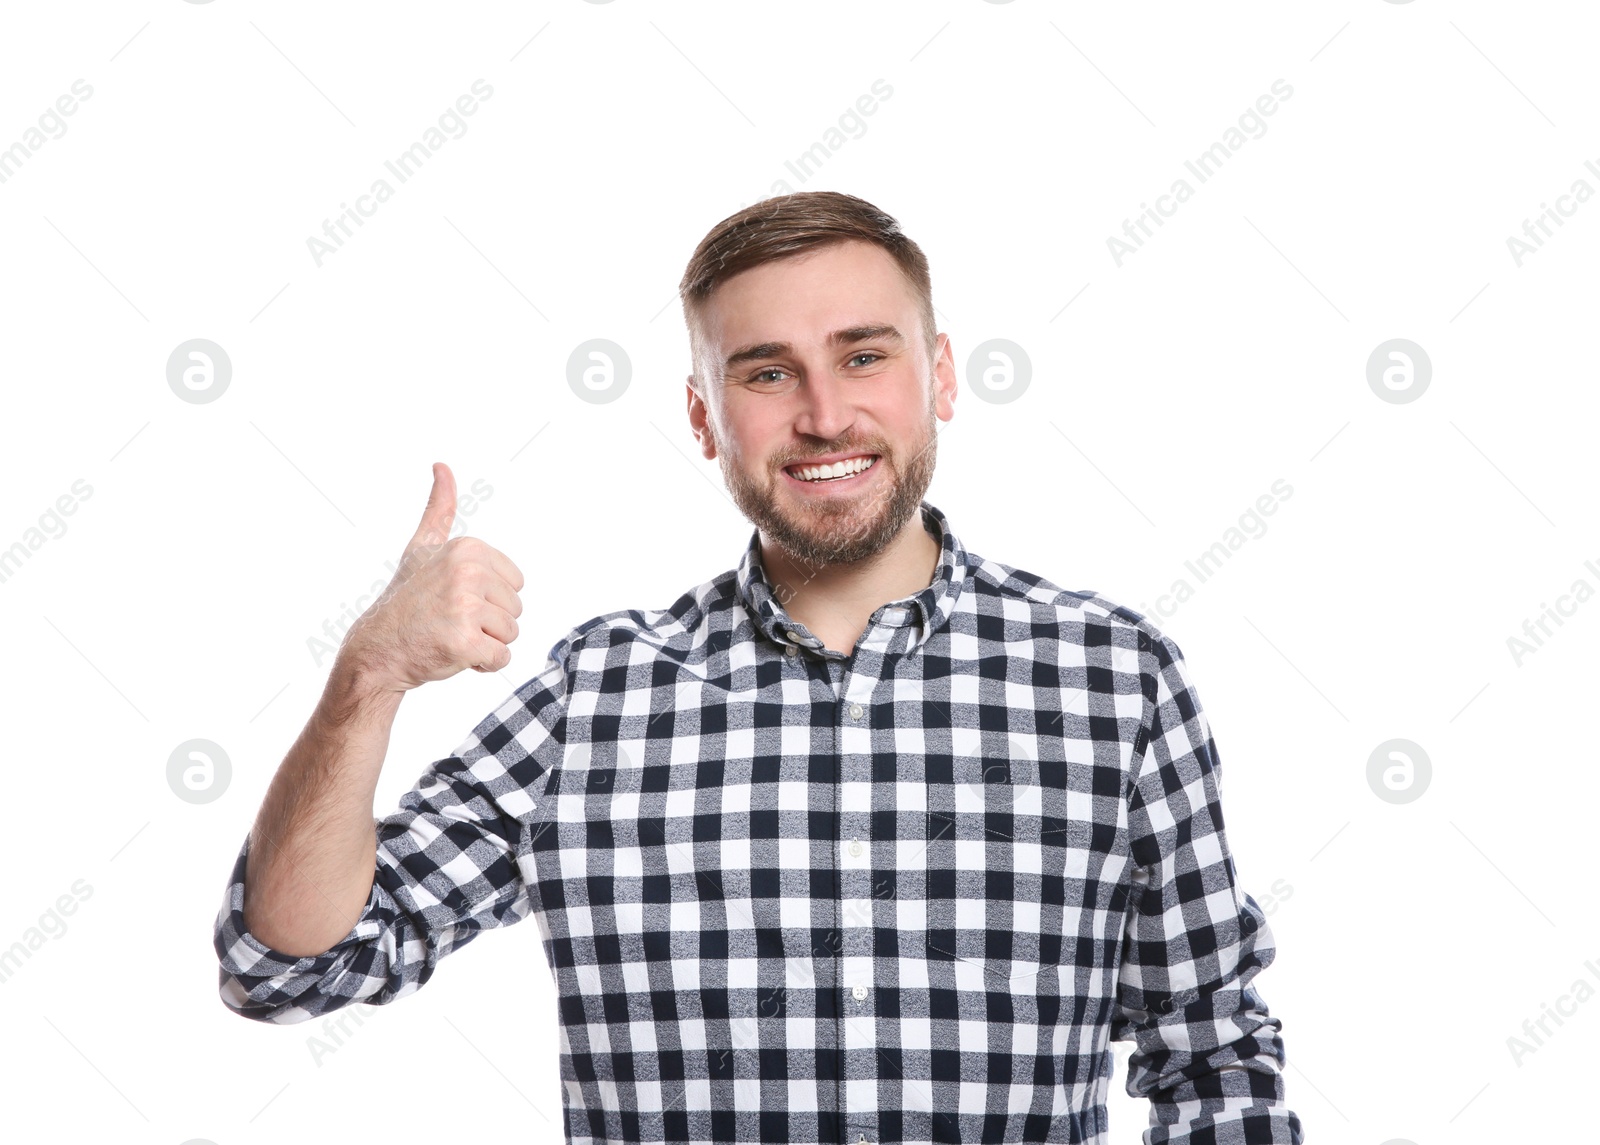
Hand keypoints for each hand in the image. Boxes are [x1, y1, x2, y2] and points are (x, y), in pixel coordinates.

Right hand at [339, 462, 524, 690]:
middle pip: (516, 609)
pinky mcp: (464, 642)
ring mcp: (465, 607)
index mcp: (467, 548)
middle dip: (488, 623)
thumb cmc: (405, 601)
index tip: (455, 598)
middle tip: (450, 620)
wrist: (377, 650)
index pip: (515, 584)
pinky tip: (453, 654)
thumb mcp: (422, 548)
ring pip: (511, 635)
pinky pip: (500, 659)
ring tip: (450, 635)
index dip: (490, 598)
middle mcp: (467, 572)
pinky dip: (482, 665)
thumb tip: (442, 466)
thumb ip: (439, 509)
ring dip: (485, 644)